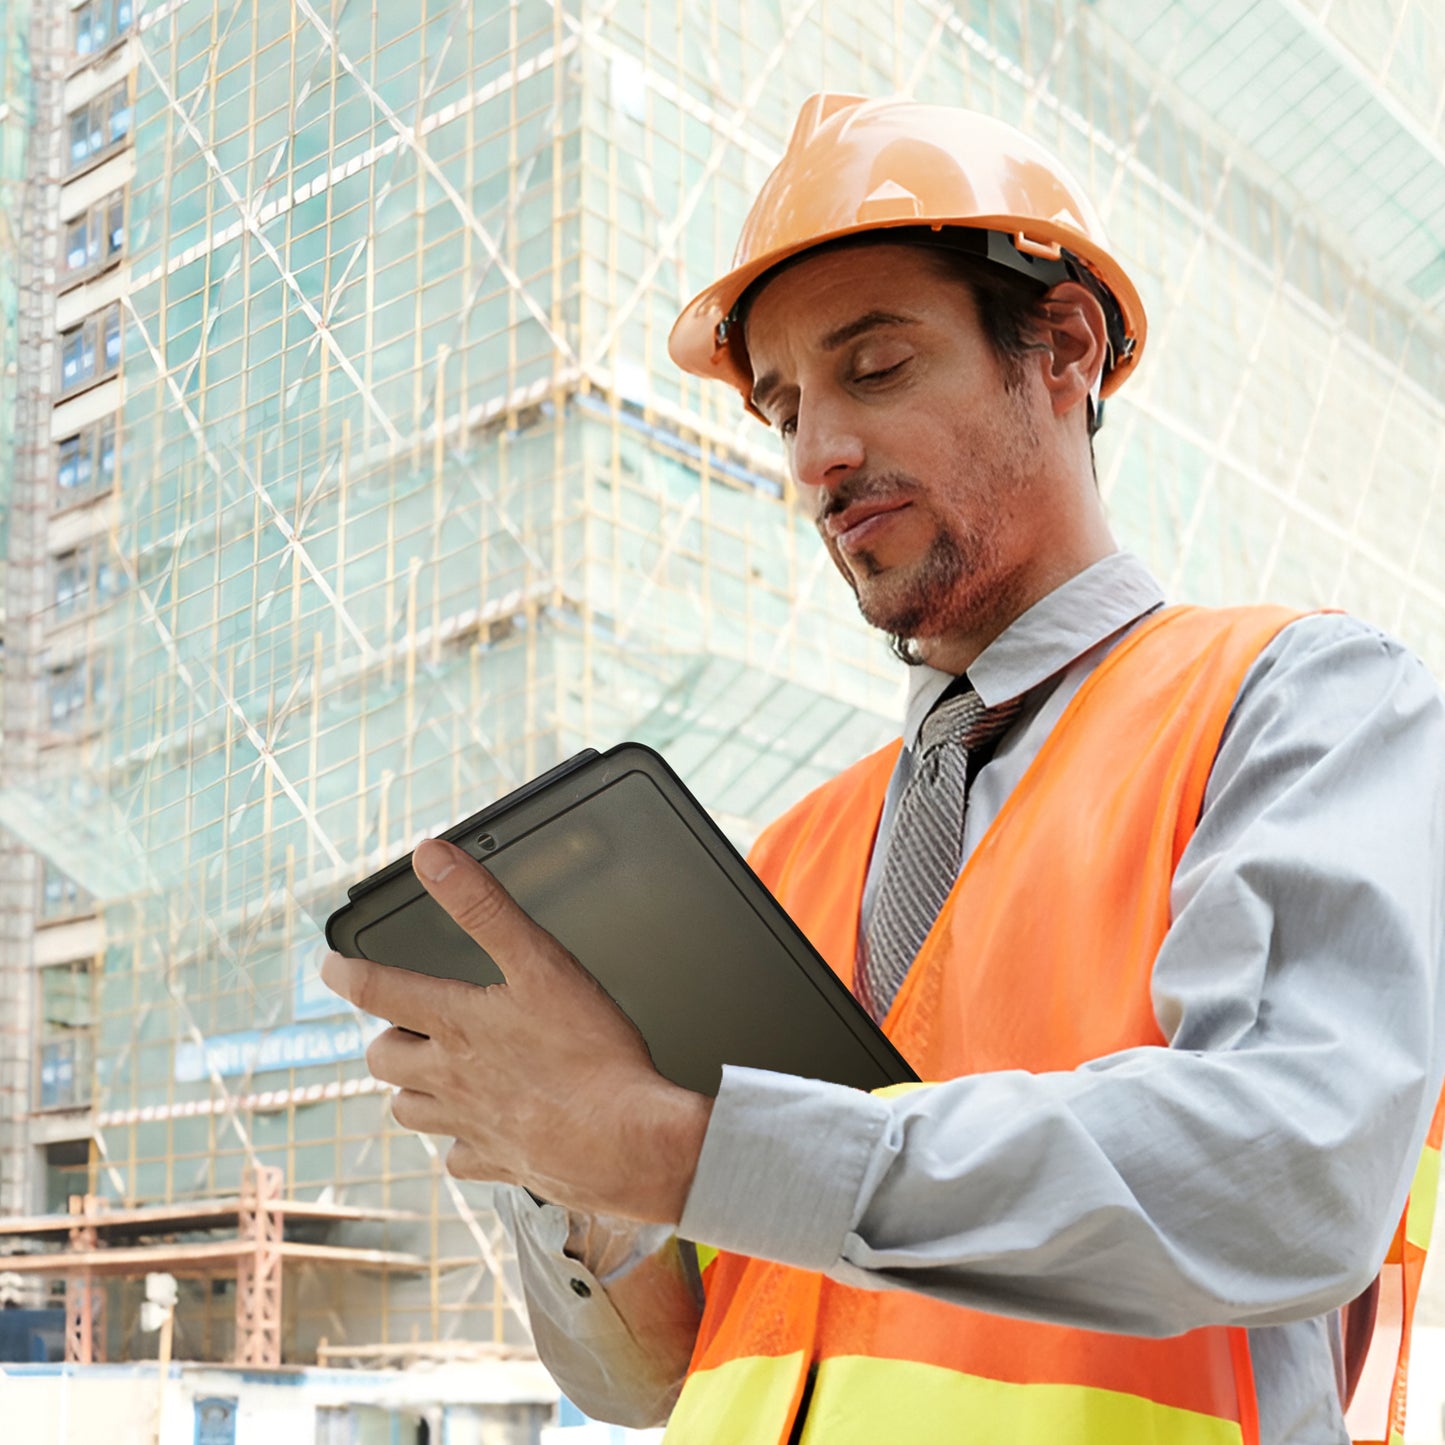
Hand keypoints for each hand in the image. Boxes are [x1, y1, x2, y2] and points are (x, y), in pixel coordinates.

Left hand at [321, 838, 712, 1223]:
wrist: (627, 1142)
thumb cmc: (590, 1055)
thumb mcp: (539, 962)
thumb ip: (483, 907)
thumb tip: (433, 859)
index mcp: (458, 1025)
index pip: (379, 991)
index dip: (345, 973)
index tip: (330, 965)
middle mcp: (452, 1078)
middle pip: (384, 1059)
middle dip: (386, 1036)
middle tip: (399, 1021)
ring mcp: (471, 1125)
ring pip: (409, 1111)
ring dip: (411, 1088)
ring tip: (430, 1071)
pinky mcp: (497, 1163)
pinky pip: (459, 1155)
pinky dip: (460, 1139)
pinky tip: (479, 1126)